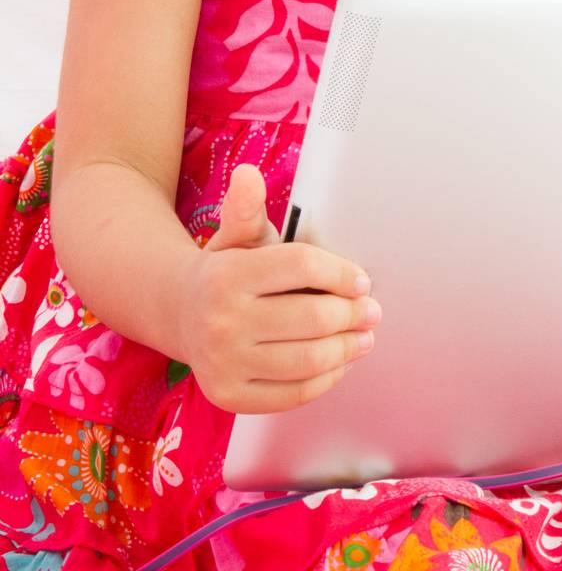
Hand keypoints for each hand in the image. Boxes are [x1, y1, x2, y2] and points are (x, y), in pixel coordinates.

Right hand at [177, 162, 381, 413]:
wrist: (181, 315)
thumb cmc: (227, 270)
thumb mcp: (237, 235)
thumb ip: (246, 207)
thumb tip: (248, 174)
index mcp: (226, 275)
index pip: (302, 267)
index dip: (341, 273)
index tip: (362, 281)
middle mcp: (220, 321)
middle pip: (312, 317)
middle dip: (352, 314)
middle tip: (372, 312)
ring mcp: (223, 364)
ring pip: (308, 359)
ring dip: (347, 348)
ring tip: (363, 337)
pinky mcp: (229, 397)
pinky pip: (293, 394)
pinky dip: (326, 379)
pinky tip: (339, 363)